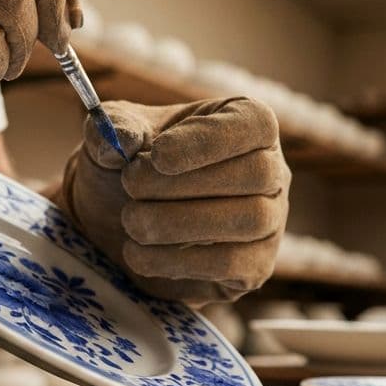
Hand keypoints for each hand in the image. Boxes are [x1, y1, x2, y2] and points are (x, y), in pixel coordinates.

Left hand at [58, 98, 290, 304]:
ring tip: (132, 222)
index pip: (254, 123)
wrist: (123, 218)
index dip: (208, 140)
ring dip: (179, 223)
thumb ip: (114, 126)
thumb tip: (122, 139)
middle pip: (257, 174)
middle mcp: (271, 168)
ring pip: (249, 220)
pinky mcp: (256, 264)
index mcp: (246, 120)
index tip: (157, 156)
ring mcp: (270, 219)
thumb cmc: (132, 164)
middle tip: (130, 187)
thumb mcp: (115, 134)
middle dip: (184, 184)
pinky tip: (139, 253)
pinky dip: (179, 261)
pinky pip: (233, 264)